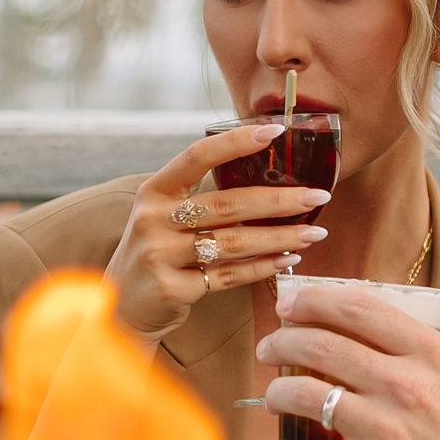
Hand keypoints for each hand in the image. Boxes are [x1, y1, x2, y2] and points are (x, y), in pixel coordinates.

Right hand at [104, 124, 328, 338]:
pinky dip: (263, 268)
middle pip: (227, 204)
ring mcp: (160, 254)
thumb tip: (268, 177)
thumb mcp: (164, 216)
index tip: (276, 131)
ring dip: (280, 237)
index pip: (198, 156)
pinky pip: (229, 276)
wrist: (121, 308)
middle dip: (279, 200)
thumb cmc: (156, 253)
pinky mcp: (172, 288)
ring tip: (314, 233)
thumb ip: (202, 198)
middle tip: (318, 196)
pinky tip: (288, 260)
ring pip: (234, 242)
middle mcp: (154, 219)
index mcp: (155, 191)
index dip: (236, 142)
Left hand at [258, 282, 439, 439]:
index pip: (357, 308)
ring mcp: (387, 430)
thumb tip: (407, 328)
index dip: (313, 301)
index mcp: (431, 352)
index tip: (293, 306)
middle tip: (269, 346)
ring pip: (304, 397)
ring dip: (277, 394)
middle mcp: (404, 384)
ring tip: (274, 398)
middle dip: (281, 341)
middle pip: (319, 346)